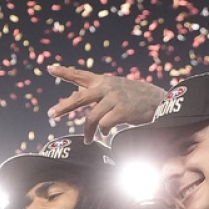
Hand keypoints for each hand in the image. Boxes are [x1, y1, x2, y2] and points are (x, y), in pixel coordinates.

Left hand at [47, 64, 166, 142]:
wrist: (158, 100)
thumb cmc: (135, 96)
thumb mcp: (115, 87)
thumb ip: (97, 90)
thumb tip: (77, 92)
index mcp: (103, 81)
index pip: (80, 75)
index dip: (64, 72)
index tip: (50, 68)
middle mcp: (107, 87)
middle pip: (79, 98)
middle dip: (63, 107)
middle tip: (50, 114)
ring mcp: (114, 99)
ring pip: (92, 118)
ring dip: (88, 131)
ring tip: (88, 140)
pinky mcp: (122, 111)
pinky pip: (104, 125)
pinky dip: (103, 132)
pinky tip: (106, 134)